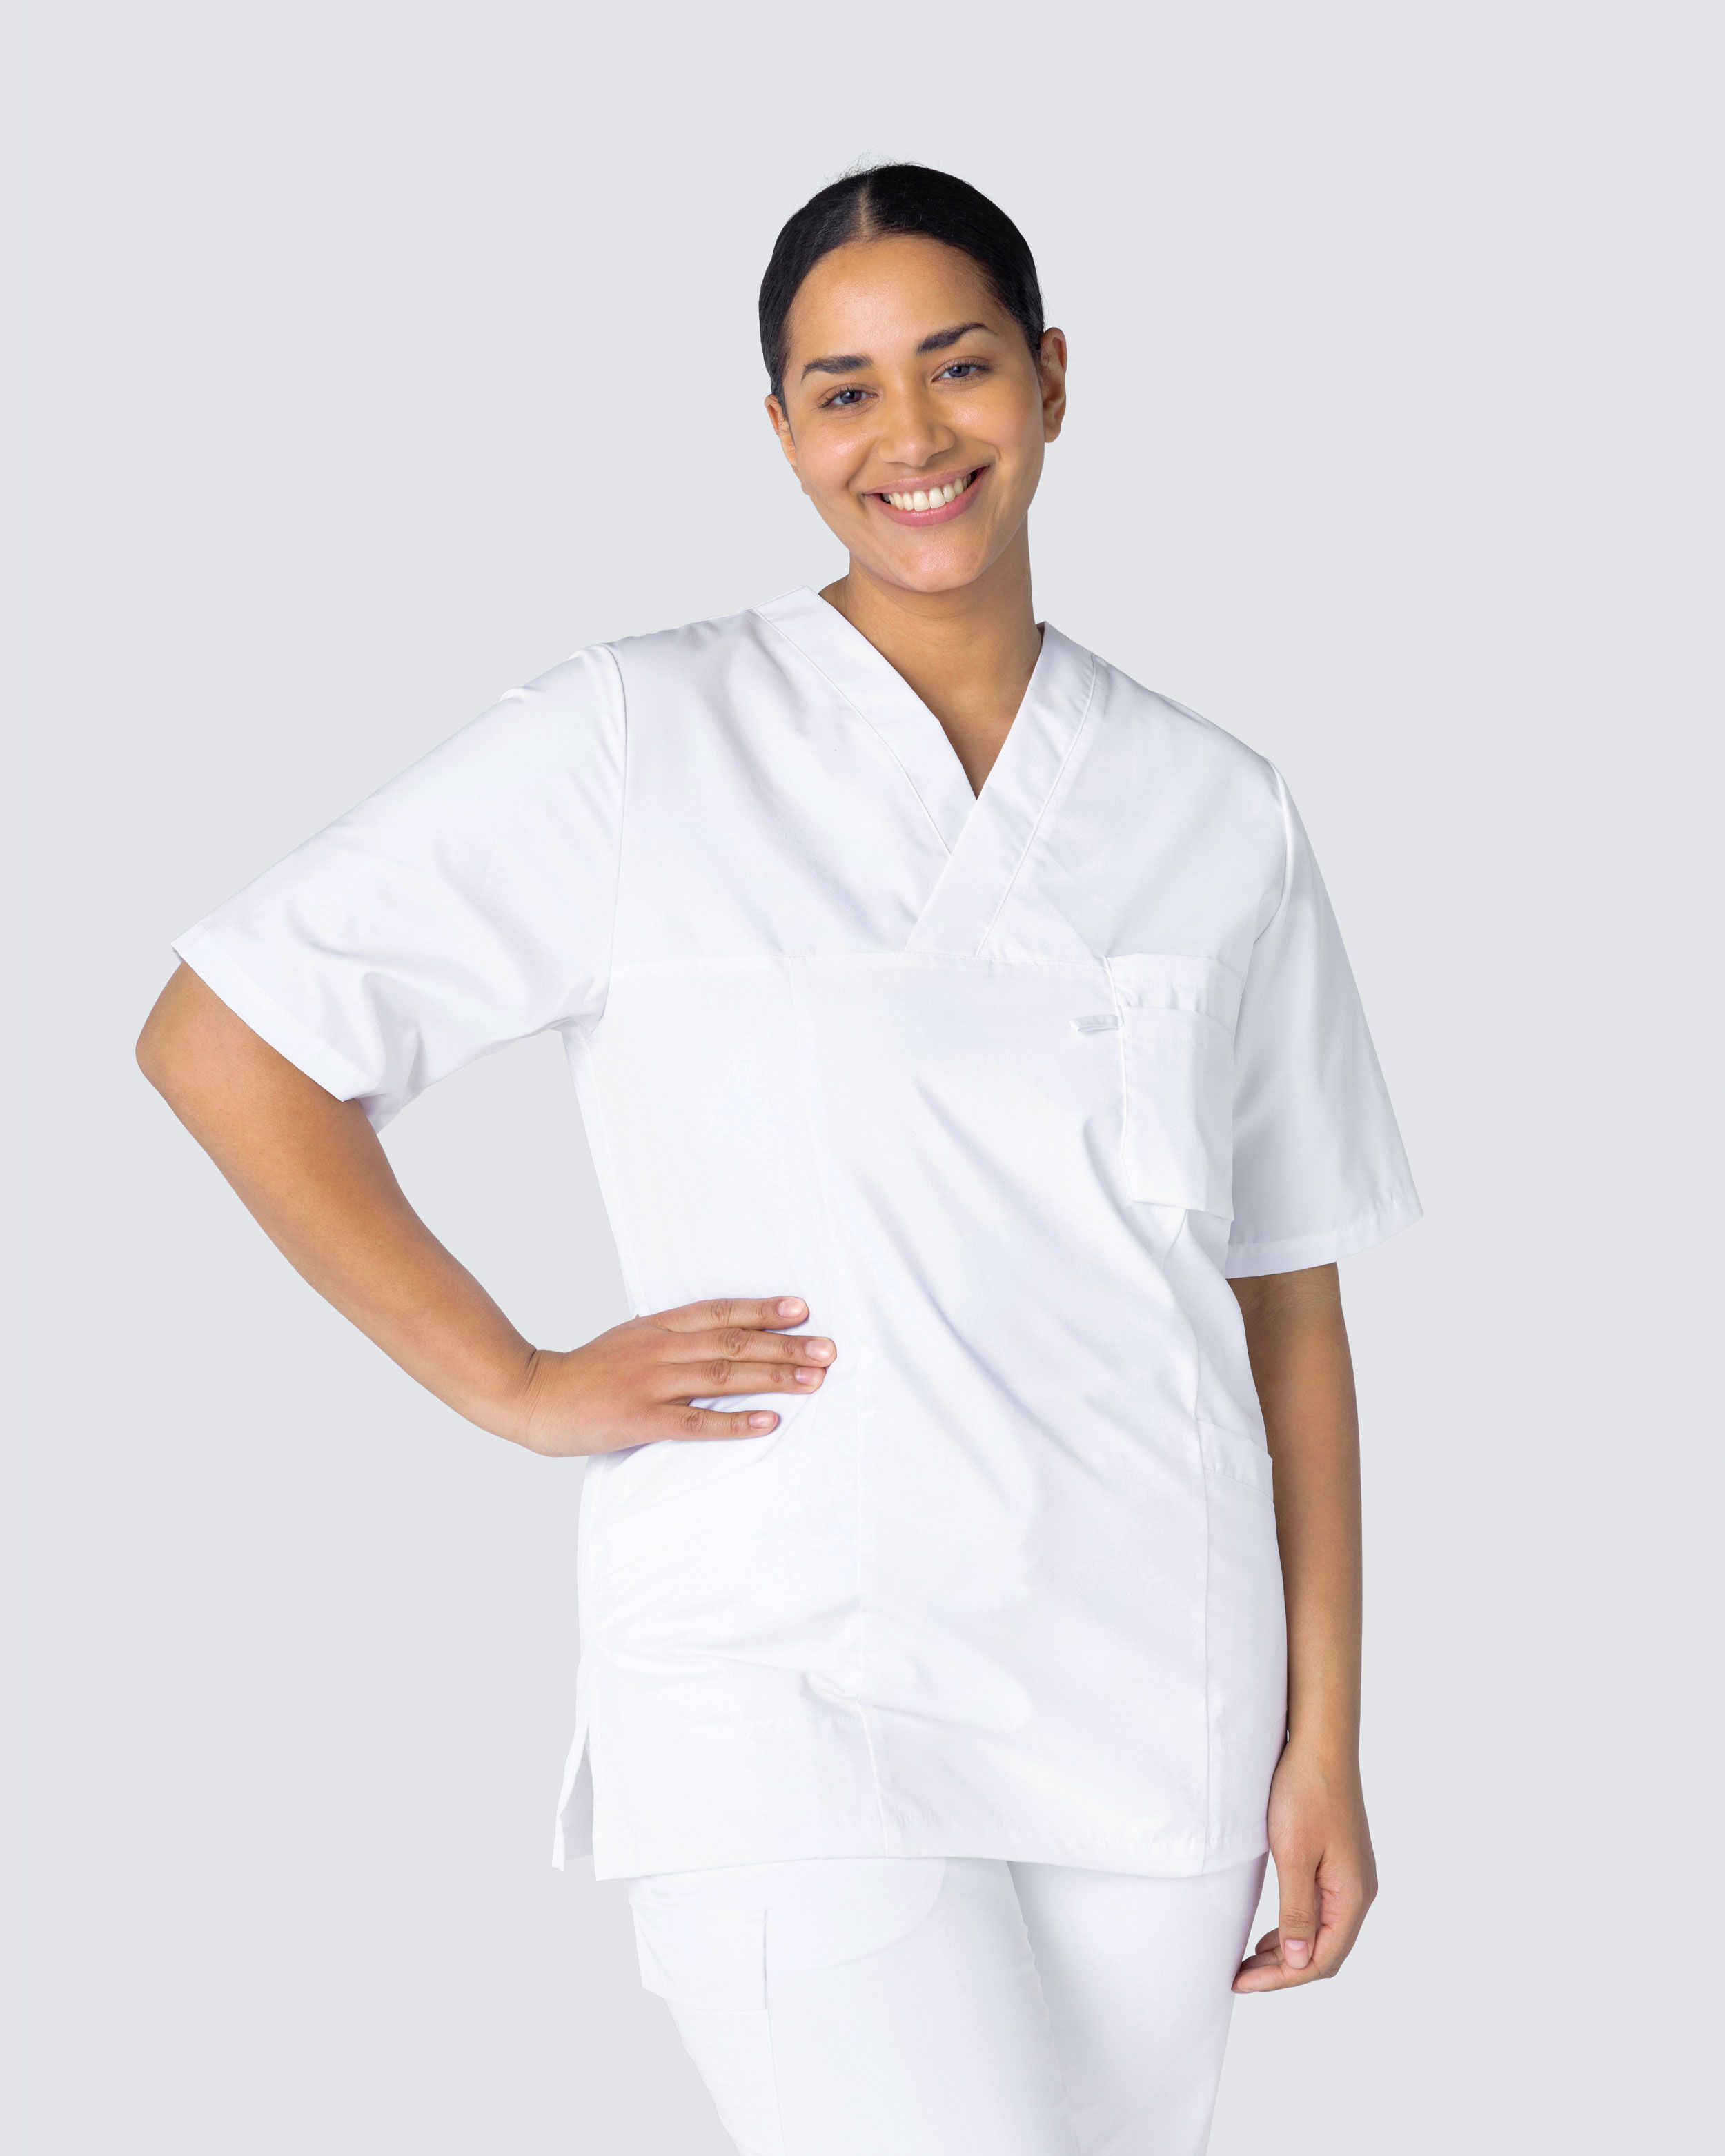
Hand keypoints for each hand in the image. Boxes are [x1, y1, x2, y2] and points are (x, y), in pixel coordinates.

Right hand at [507, 1297, 834, 1457]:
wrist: (532, 1395)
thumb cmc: (587, 1372)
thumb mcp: (630, 1339)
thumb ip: (672, 1337)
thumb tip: (721, 1336)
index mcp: (657, 1326)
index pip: (720, 1311)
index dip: (763, 1309)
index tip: (802, 1308)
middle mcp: (660, 1348)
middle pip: (733, 1342)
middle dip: (785, 1345)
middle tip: (827, 1349)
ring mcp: (650, 1384)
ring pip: (723, 1376)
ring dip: (773, 1377)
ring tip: (814, 1379)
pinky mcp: (640, 1419)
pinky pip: (697, 1421)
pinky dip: (735, 1421)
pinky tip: (769, 1420)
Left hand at [1233, 1741, 1376, 1992]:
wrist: (1321, 1744)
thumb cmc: (1306, 1793)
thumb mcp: (1294, 1855)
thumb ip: (1296, 1911)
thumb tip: (1297, 1960)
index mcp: (1351, 1896)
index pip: (1320, 1959)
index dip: (1281, 1978)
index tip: (1241, 1983)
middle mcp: (1358, 1893)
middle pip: (1325, 1952)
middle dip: (1284, 1971)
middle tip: (1241, 1977)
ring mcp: (1351, 1878)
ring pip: (1323, 1934)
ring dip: (1289, 1952)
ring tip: (1250, 1962)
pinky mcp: (1340, 1864)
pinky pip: (1320, 1911)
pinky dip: (1296, 1929)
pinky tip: (1272, 1933)